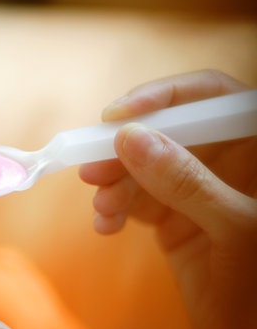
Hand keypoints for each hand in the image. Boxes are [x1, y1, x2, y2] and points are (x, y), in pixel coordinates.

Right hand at [79, 70, 256, 328]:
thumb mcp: (237, 230)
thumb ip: (188, 181)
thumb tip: (131, 138)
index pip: (213, 98)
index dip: (166, 97)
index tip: (117, 116)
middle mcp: (228, 164)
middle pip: (168, 131)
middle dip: (125, 148)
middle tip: (91, 170)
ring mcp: (200, 193)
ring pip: (145, 166)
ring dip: (115, 183)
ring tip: (103, 209)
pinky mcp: (176, 221)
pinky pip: (136, 201)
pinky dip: (116, 209)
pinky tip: (107, 226)